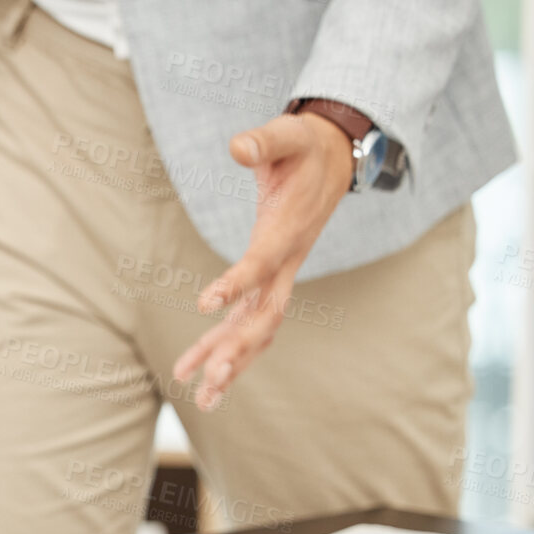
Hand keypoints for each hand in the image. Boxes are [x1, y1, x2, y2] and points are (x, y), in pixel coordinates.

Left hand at [173, 112, 354, 409]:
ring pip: (259, 329)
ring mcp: (283, 275)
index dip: (236, 283)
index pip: (262, 263)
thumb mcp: (289, 134)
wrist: (334, 157)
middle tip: (206, 381)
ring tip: (198, 398)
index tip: (205, 303)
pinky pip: (253, 322)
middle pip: (264, 315)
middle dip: (236, 349)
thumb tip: (238, 146)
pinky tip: (207, 376)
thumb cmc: (305, 146)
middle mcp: (289, 262)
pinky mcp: (274, 279)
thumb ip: (264, 140)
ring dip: (230, 362)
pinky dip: (231, 348)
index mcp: (288, 231)